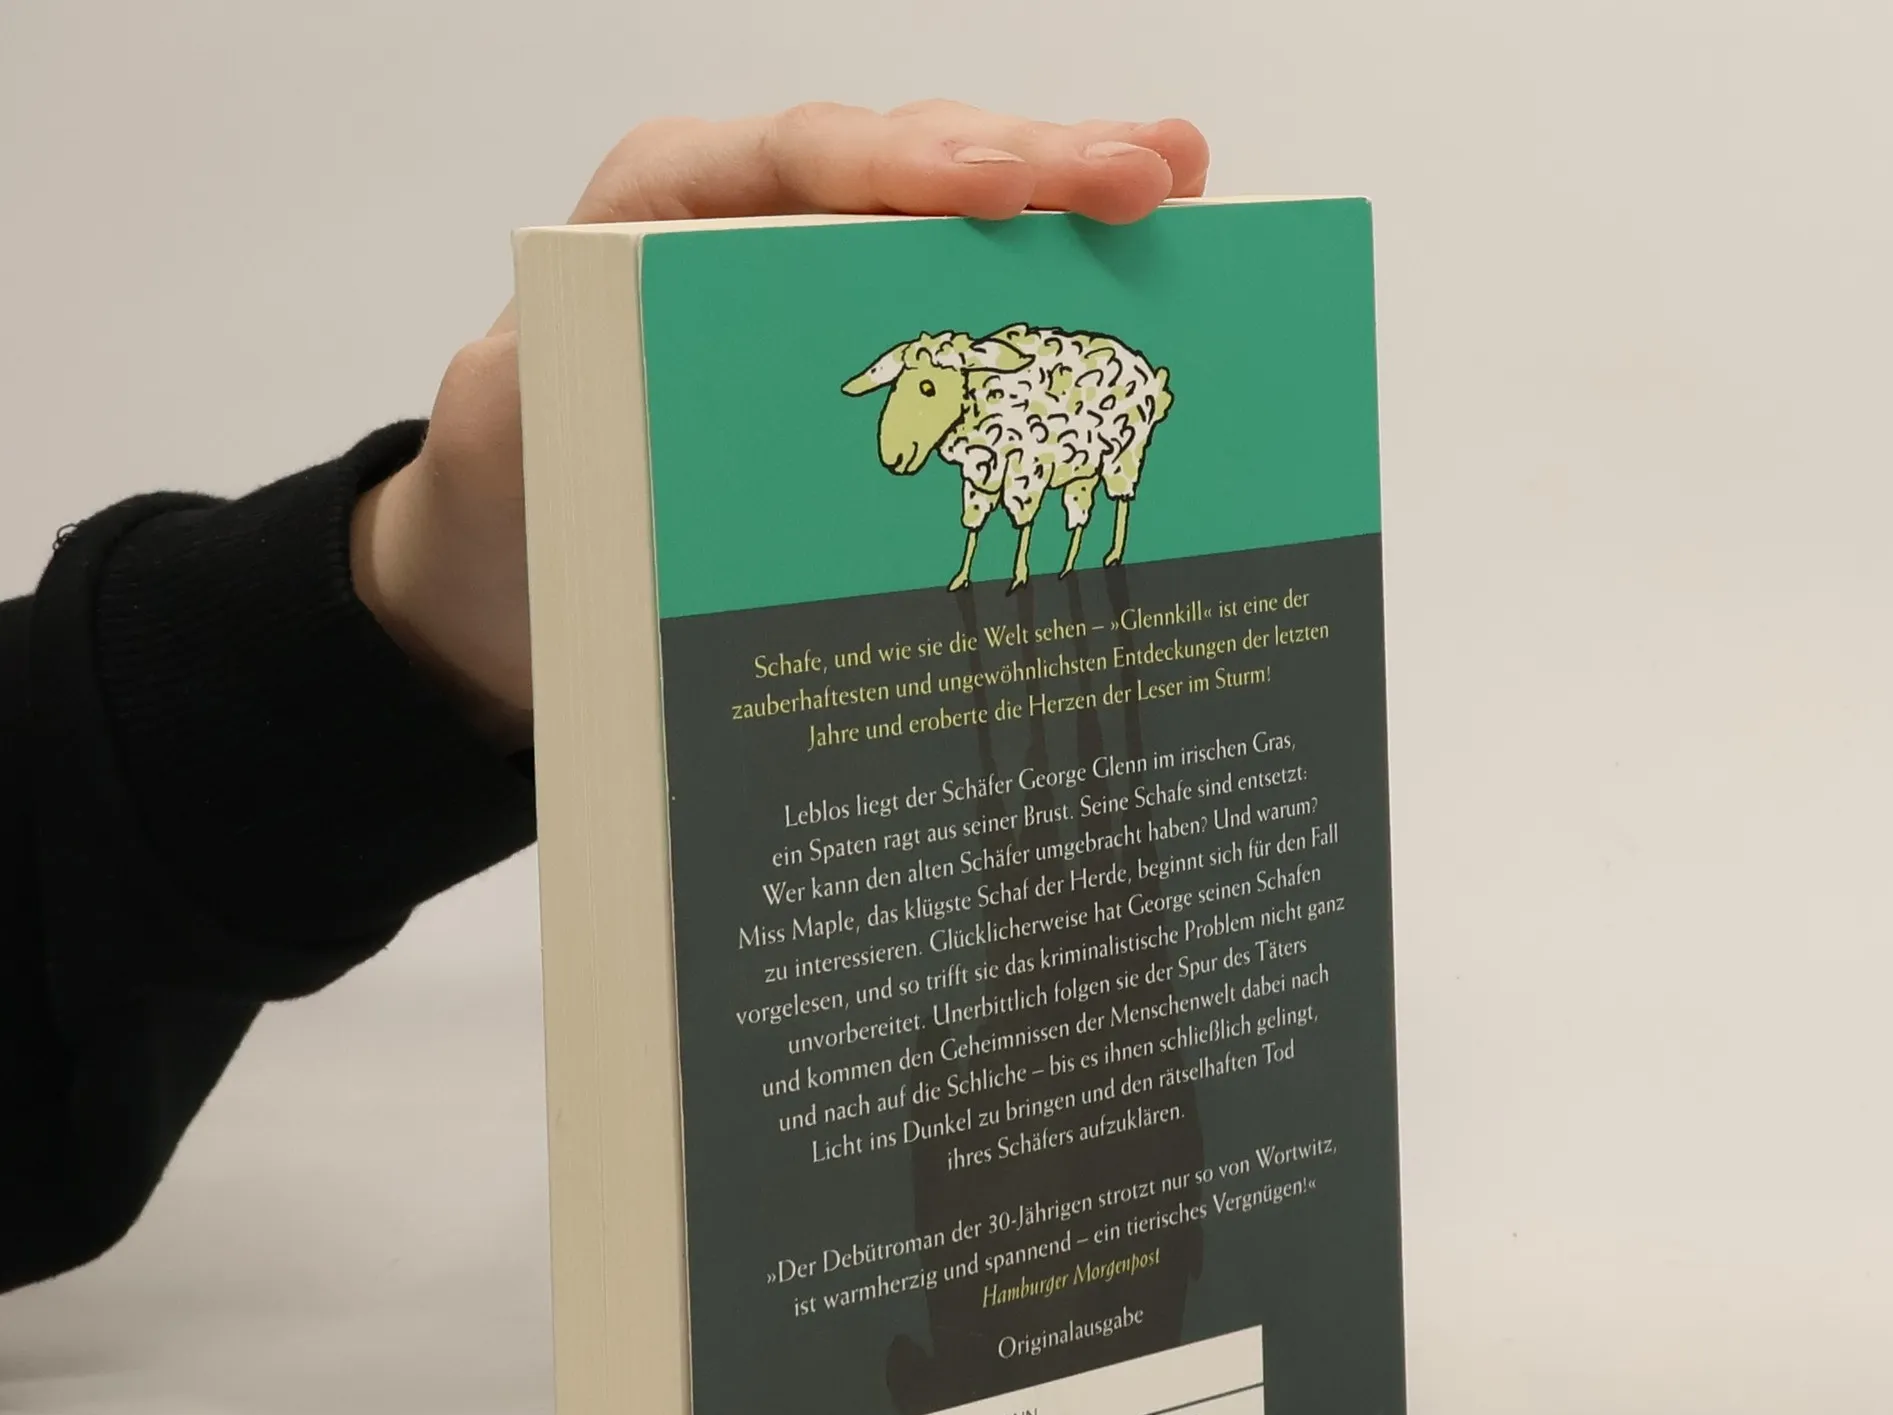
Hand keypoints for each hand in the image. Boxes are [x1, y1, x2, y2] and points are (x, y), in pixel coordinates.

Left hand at [349, 102, 1209, 748]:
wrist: (522, 570)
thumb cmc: (516, 494)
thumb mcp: (508, 439)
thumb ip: (547, 386)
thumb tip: (634, 373)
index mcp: (666, 212)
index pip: (801, 160)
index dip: (905, 165)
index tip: (997, 190)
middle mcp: (760, 226)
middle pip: (910, 168)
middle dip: (1034, 165)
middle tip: (1152, 175)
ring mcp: (827, 287)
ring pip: (960, 227)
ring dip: (1070, 212)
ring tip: (1178, 190)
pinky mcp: (870, 356)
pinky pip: (969, 313)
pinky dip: (1051, 301)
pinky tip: (1140, 277)